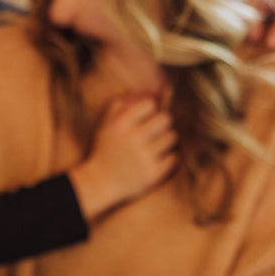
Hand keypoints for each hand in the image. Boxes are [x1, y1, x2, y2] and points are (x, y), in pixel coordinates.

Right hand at [70, 94, 177, 219]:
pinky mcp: (153, 173)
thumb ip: (121, 105)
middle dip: (161, 124)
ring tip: (156, 146)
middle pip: (166, 118)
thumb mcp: (105, 125)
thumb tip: (144, 93)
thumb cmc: (104, 151)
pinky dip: (168, 158)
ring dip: (166, 140)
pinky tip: (158, 159)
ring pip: (172, 137)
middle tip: (155, 131)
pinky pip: (174, 157)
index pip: (150, 104)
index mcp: (121, 125)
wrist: (100, 183)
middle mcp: (133, 139)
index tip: (145, 119)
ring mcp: (144, 157)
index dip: (150, 110)